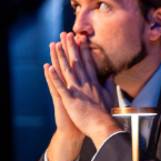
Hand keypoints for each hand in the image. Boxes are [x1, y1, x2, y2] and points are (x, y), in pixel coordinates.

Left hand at [44, 33, 120, 150]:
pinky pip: (60, 86)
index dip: (83, 49)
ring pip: (67, 70)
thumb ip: (109, 84)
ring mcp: (77, 90)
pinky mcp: (70, 99)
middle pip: (76, 62)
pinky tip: (48, 67)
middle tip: (66, 34)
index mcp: (93, 82)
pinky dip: (54, 77)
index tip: (80, 38)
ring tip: (55, 44)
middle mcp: (85, 83)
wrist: (102, 127)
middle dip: (71, 47)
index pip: (87, 62)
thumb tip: (112, 74)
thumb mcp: (110, 96)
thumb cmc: (106, 114)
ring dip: (60, 57)